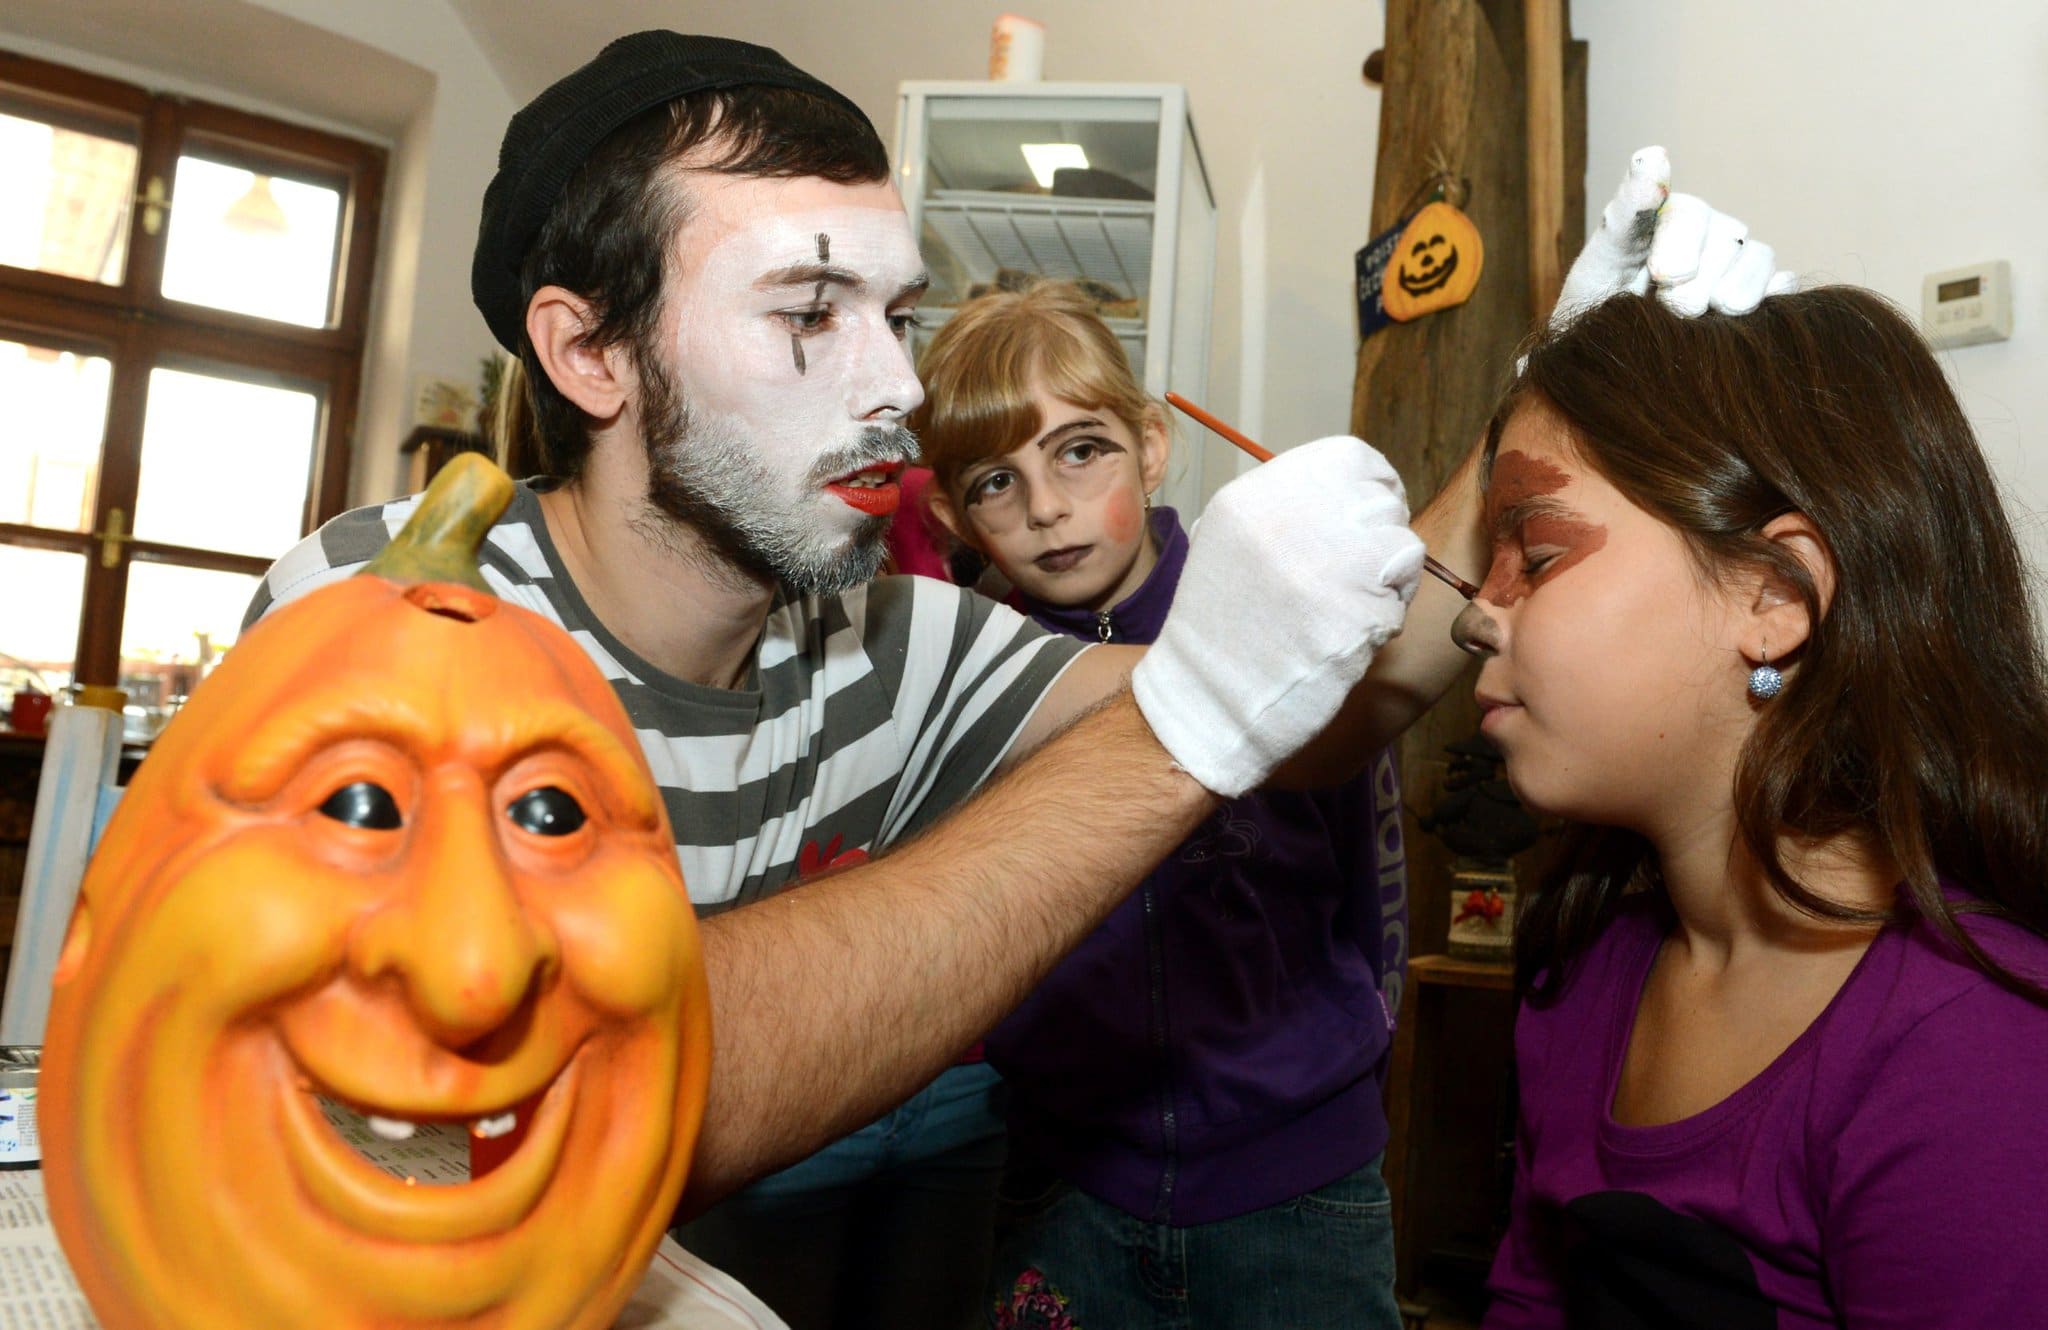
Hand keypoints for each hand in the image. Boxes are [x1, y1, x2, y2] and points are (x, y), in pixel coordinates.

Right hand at [1131, 436, 1424, 796]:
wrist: (1207, 702)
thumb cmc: (1225, 629)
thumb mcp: (1234, 542)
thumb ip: (1289, 509)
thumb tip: (1356, 493)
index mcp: (1255, 495)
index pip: (1351, 458)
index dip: (1371, 489)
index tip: (1364, 524)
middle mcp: (1290, 518)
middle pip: (1381, 502)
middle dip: (1379, 539)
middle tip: (1354, 579)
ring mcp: (1325, 563)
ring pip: (1401, 546)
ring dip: (1387, 581)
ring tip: (1343, 611)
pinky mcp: (1354, 610)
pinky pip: (1399, 597)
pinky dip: (1385, 619)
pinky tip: (1344, 639)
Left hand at [1550, 145, 1794, 327]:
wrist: (1611, 357)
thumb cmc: (1599, 305)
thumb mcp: (1603, 260)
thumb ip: (1628, 211)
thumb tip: (1652, 153)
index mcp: (1672, 216)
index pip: (1690, 215)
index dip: (1679, 245)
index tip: (1661, 276)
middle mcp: (1710, 232)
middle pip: (1725, 241)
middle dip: (1696, 281)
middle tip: (1671, 306)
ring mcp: (1738, 262)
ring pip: (1758, 260)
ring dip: (1735, 292)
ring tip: (1707, 316)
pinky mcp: (1760, 293)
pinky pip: (1781, 286)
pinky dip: (1771, 297)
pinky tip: (1747, 314)